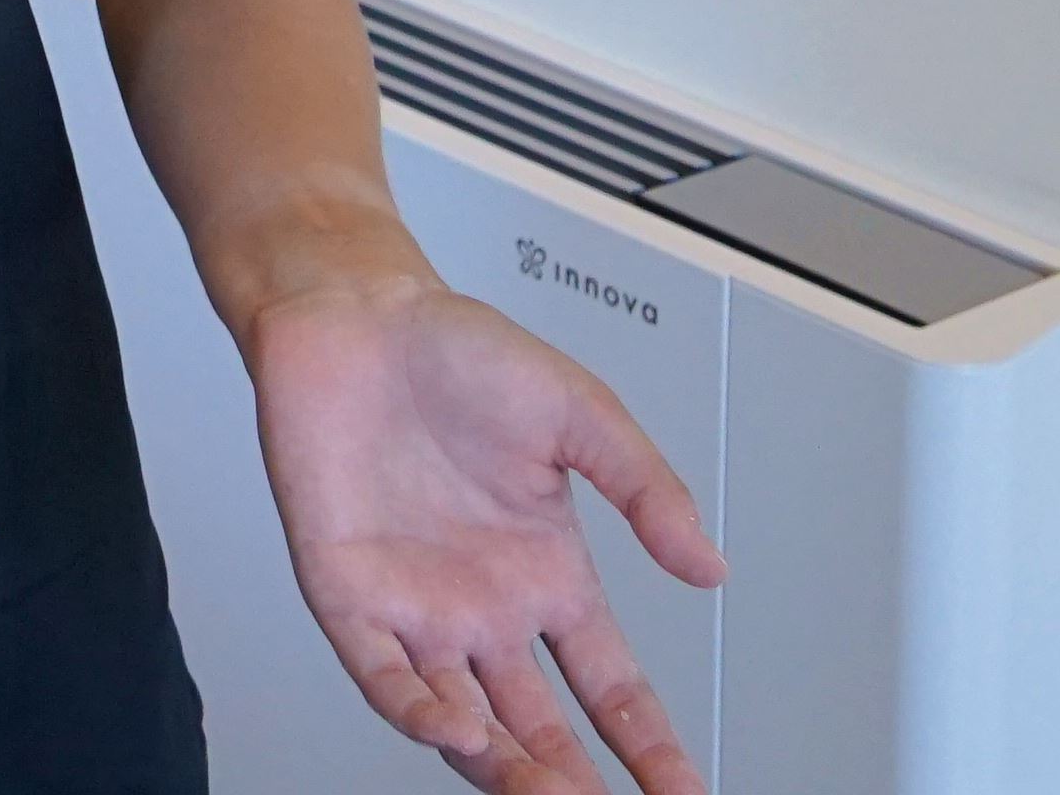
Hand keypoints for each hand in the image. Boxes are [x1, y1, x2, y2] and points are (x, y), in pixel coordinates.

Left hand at [256, 281, 723, 792]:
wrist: (354, 313)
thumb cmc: (454, 350)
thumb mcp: (580, 415)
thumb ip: (646, 491)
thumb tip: (710, 568)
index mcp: (547, 573)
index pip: (610, 688)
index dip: (647, 746)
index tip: (683, 790)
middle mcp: (484, 605)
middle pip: (540, 727)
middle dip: (577, 781)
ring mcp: (416, 607)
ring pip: (467, 720)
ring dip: (507, 765)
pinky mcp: (348, 594)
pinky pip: (383, 676)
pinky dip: (418, 712)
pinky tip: (461, 731)